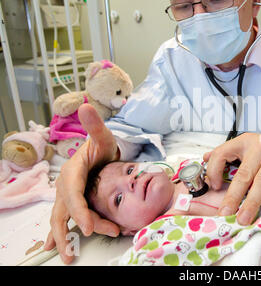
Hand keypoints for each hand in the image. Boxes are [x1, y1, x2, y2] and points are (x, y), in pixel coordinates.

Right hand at [44, 104, 120, 263]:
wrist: (100, 152)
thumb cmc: (102, 146)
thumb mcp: (103, 137)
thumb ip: (95, 125)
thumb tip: (86, 106)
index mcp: (73, 172)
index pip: (73, 194)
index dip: (79, 211)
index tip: (88, 227)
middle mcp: (65, 186)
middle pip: (63, 211)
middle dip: (65, 233)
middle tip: (70, 253)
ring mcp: (66, 196)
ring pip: (62, 218)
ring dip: (64, 237)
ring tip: (68, 256)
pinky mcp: (71, 202)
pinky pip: (64, 219)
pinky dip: (60, 233)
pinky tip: (56, 247)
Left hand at [203, 133, 260, 224]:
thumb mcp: (247, 146)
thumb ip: (227, 153)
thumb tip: (205, 159)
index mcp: (243, 142)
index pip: (222, 154)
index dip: (214, 171)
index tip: (215, 187)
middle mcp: (258, 145)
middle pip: (243, 174)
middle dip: (232, 196)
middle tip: (225, 213)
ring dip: (252, 202)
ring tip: (244, 218)